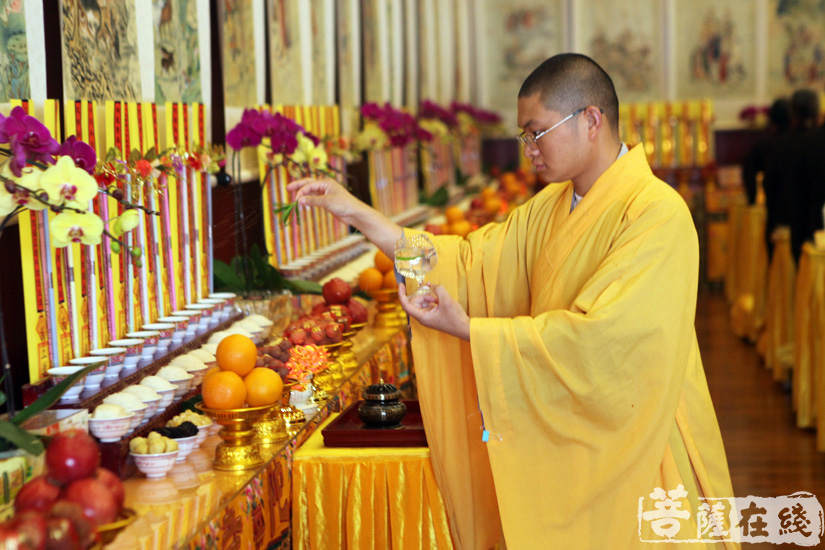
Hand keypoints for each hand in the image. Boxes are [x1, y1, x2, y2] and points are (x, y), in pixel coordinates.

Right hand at [286, 177, 402, 256]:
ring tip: (296, 203)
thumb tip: (299, 200)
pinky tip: (304, 207)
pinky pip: (314, 199)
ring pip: (311, 193)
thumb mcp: (327, 202)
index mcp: (326, 182)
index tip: (296, 201)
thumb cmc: (344, 204)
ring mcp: (325, 193)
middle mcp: (325, 186)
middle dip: (298, 187)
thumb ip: (313, 201)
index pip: (309, 185)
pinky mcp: (326, 201)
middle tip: (287, 188)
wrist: (354, 213)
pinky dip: (308, 202)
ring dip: (303, 197)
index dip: (301, 191)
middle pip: (308, 184)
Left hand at [398, 283, 469, 340]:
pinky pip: (427, 305)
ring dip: (428, 297)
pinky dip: (432, 300)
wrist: (465, 328)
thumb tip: (430, 285)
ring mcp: (428, 317)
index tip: (401, 285)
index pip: (406, 305)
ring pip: (421, 303)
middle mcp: (423, 318)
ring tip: (438, 298)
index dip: (402, 294)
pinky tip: (439, 300)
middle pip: (414, 302)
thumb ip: (437, 289)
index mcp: (422, 317)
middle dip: (422, 295)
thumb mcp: (446, 300)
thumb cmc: (455, 318)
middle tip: (433, 294)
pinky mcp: (433, 316)